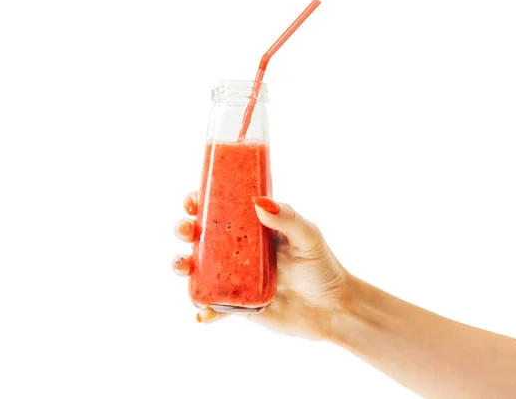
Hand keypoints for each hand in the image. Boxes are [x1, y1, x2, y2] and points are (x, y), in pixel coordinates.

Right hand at [173, 192, 354, 340]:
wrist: (332, 309)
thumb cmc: (322, 266)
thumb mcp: (308, 237)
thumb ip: (286, 218)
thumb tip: (258, 202)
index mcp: (252, 227)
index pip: (220, 208)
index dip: (200, 202)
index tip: (192, 202)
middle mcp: (238, 249)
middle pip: (200, 235)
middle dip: (184, 229)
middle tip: (186, 230)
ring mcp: (235, 277)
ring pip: (198, 268)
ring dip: (182, 265)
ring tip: (184, 267)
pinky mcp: (238, 304)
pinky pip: (214, 306)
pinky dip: (204, 310)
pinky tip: (203, 314)